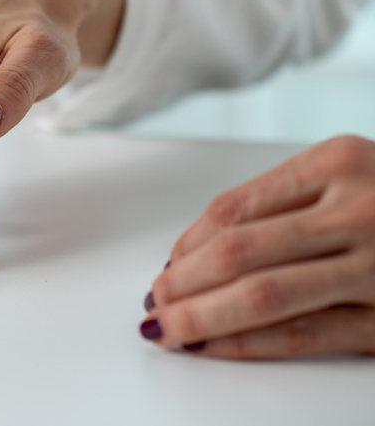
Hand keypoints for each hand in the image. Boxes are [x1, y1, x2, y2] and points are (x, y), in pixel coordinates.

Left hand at [141, 135, 374, 357]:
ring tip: (168, 328)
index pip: (235, 207)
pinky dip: (252, 344)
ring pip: (266, 295)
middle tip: (154, 302)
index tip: (167, 266)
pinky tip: (216, 349)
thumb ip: (283, 202)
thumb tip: (194, 250)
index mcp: (341, 160)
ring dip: (204, 316)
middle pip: (240, 251)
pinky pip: (309, 334)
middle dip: (184, 283)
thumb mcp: (350, 173)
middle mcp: (362, 208)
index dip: (188, 244)